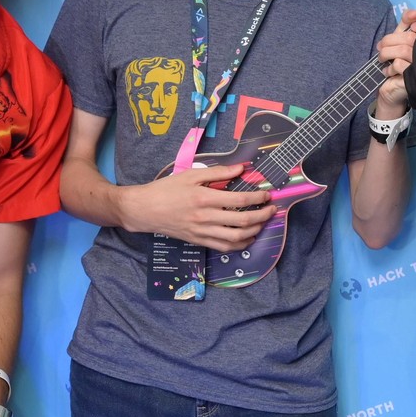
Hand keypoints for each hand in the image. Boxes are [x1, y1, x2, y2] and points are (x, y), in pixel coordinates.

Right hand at [123, 163, 273, 249]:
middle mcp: (205, 217)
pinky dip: (239, 245)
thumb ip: (218, 172)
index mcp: (204, 198)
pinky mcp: (198, 241)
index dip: (257, 199)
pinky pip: (223, 247)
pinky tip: (247, 238)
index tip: (266, 195)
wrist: (144, 210)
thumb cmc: (166, 189)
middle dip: (262, 216)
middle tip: (271, 210)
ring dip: (254, 232)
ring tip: (262, 223)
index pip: (239, 201)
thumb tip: (241, 169)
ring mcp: (202, 232)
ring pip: (235, 238)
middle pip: (242, 222)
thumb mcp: (191, 175)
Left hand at [374, 8, 415, 118]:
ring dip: (387, 53)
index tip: (403, 27)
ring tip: (381, 58)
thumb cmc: (400, 61)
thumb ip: (406, 23)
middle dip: (390, 40)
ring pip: (403, 50)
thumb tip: (415, 12)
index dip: (412, 20)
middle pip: (409, 37)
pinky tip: (388, 71)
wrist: (395, 89)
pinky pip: (400, 65)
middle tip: (380, 47)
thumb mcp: (401, 39)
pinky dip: (391, 66)